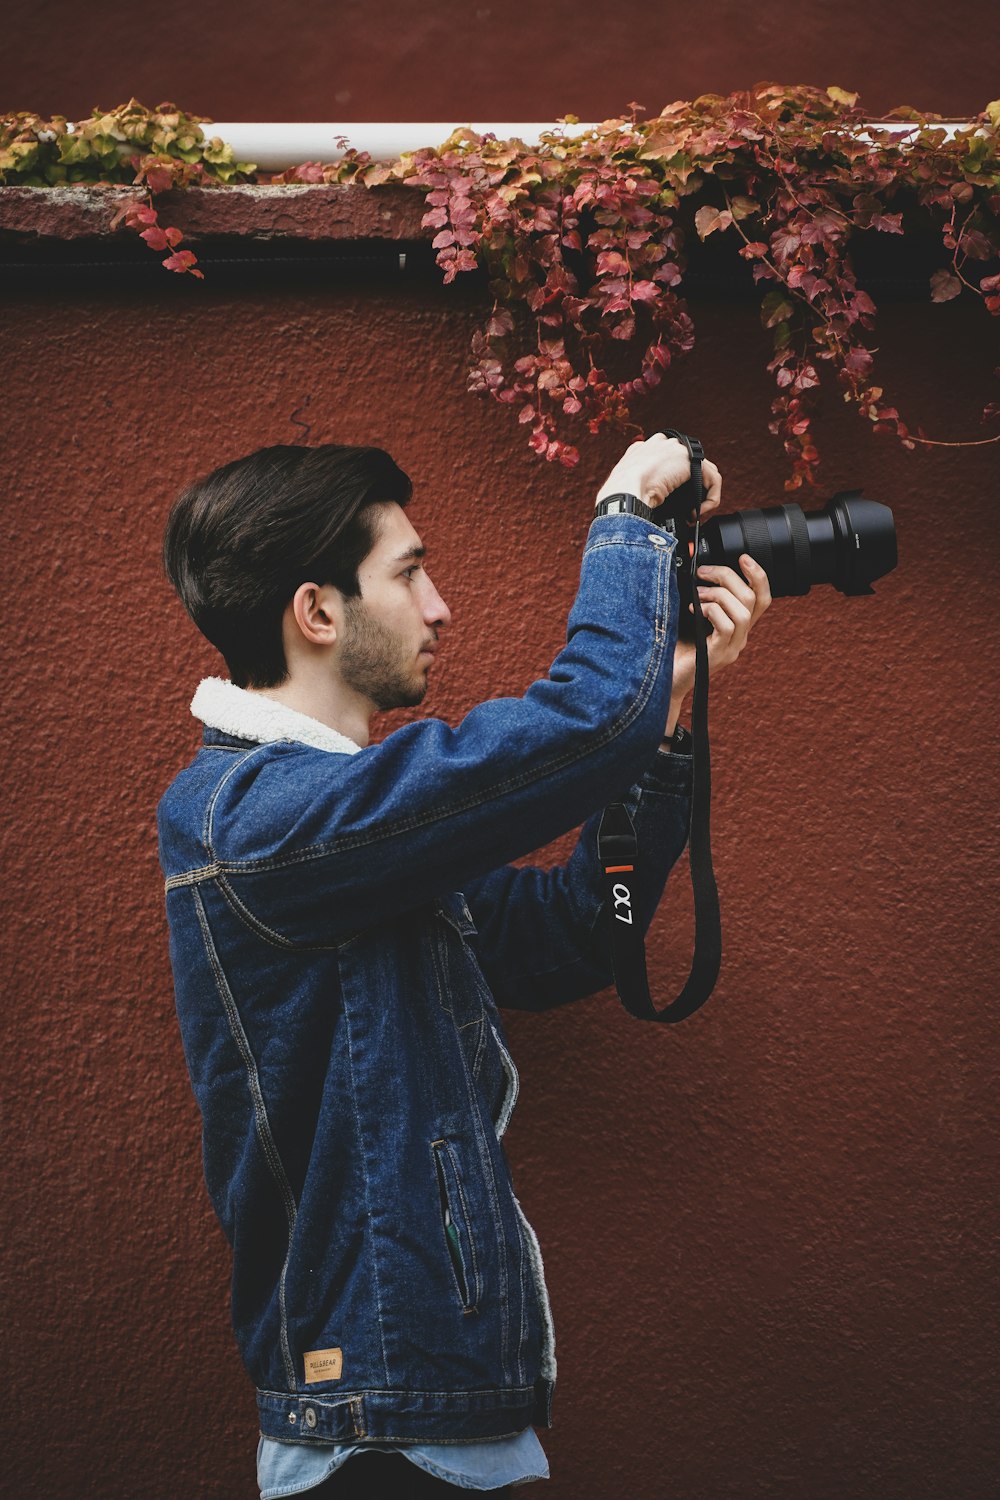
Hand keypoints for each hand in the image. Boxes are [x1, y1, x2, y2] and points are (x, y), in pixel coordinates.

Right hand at [595, 432, 721, 517]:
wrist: (623, 492)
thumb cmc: (618, 497)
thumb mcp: (627, 490)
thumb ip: (638, 489)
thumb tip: (645, 507)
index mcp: (641, 451)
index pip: (664, 459)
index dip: (670, 480)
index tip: (669, 499)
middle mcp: (659, 445)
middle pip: (686, 463)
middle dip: (690, 486)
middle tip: (686, 507)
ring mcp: (675, 449)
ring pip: (702, 470)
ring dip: (702, 494)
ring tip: (694, 512)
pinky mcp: (690, 459)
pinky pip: (712, 478)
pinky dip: (710, 498)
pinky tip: (699, 512)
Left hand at [664, 555, 771, 734]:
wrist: (661, 681)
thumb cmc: (673, 648)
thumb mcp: (690, 617)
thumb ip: (702, 598)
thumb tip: (698, 572)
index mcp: (737, 627)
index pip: (761, 599)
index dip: (759, 576)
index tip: (744, 558)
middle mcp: (739, 638)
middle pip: (751, 599)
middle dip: (728, 577)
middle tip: (705, 573)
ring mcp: (731, 648)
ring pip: (743, 612)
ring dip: (719, 594)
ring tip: (698, 594)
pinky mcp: (718, 655)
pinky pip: (727, 626)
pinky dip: (711, 611)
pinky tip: (694, 610)